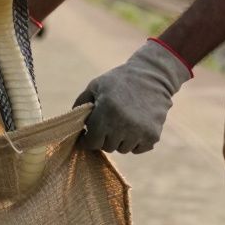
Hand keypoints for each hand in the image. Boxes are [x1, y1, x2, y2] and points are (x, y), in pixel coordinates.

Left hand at [74, 40, 191, 153]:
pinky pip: (138, 149)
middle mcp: (122, 124)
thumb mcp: (95, 86)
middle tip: (110, 122)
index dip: (88, 138)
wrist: (153, 75)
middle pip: (107, 147)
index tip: (89, 133)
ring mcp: (139, 131)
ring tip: (124, 121)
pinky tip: (137, 124)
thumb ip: (80, 104)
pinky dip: (136, 141)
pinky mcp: (153, 135)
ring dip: (121, 139)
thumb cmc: (119, 80)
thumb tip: (71, 125)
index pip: (91, 142)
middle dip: (105, 137)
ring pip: (123, 149)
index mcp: (106, 112)